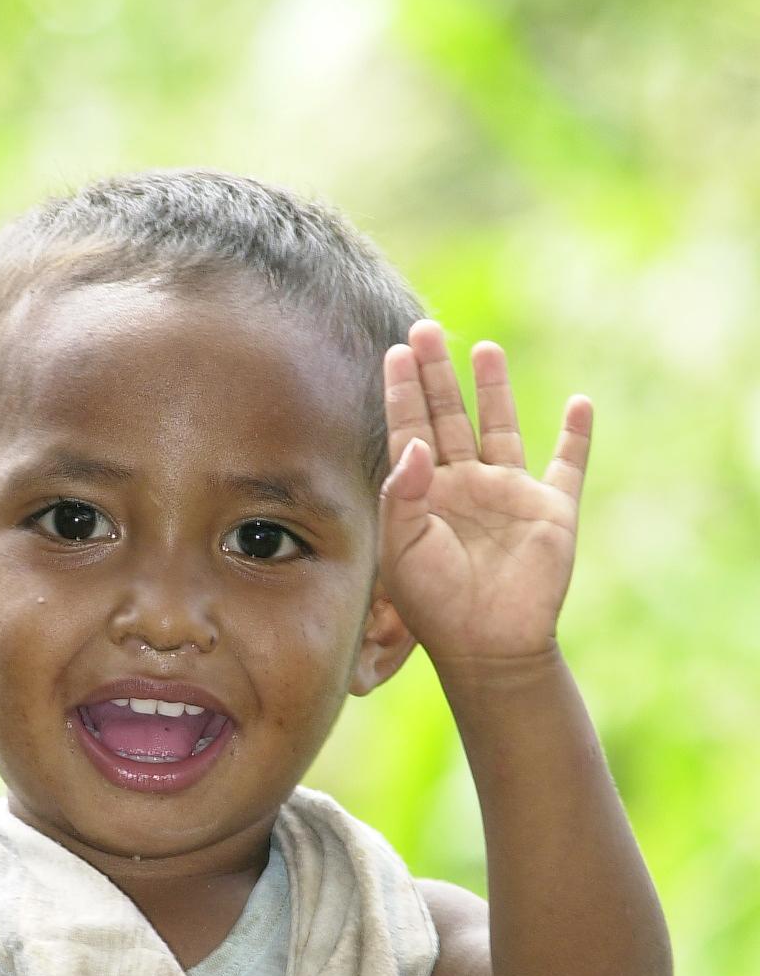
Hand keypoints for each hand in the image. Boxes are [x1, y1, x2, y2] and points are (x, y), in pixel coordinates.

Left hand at [379, 320, 591, 667]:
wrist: (487, 646)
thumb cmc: (435, 603)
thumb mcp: (402, 548)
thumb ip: (402, 493)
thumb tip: (416, 443)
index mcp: (423, 494)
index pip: (409, 430)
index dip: (403, 391)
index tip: (396, 352)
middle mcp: (465, 485)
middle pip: (448, 416)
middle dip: (437, 374)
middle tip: (424, 328)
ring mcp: (509, 495)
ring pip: (500, 428)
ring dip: (493, 389)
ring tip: (483, 348)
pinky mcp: (551, 510)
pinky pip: (568, 465)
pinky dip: (577, 436)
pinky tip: (579, 404)